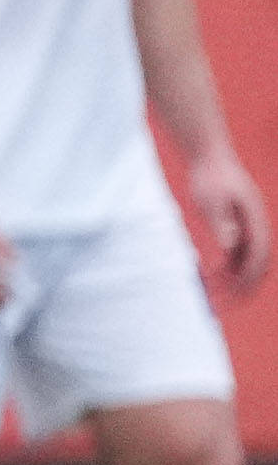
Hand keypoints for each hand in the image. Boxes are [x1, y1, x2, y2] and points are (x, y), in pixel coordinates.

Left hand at [186, 150, 267, 299]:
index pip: (258, 259)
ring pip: (245, 264)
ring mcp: (248, 229)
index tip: (230, 295)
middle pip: (257, 266)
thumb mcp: (212, 199)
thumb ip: (222, 222)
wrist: (209, 158)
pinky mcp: (237, 228)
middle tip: (219, 306)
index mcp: (256, 223)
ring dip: (231, 281)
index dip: (246, 280)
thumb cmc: (210, 176)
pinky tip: (206, 278)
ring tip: (208, 296)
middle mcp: (257, 229)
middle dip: (241, 288)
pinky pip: (235, 256)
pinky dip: (224, 269)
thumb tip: (231, 244)